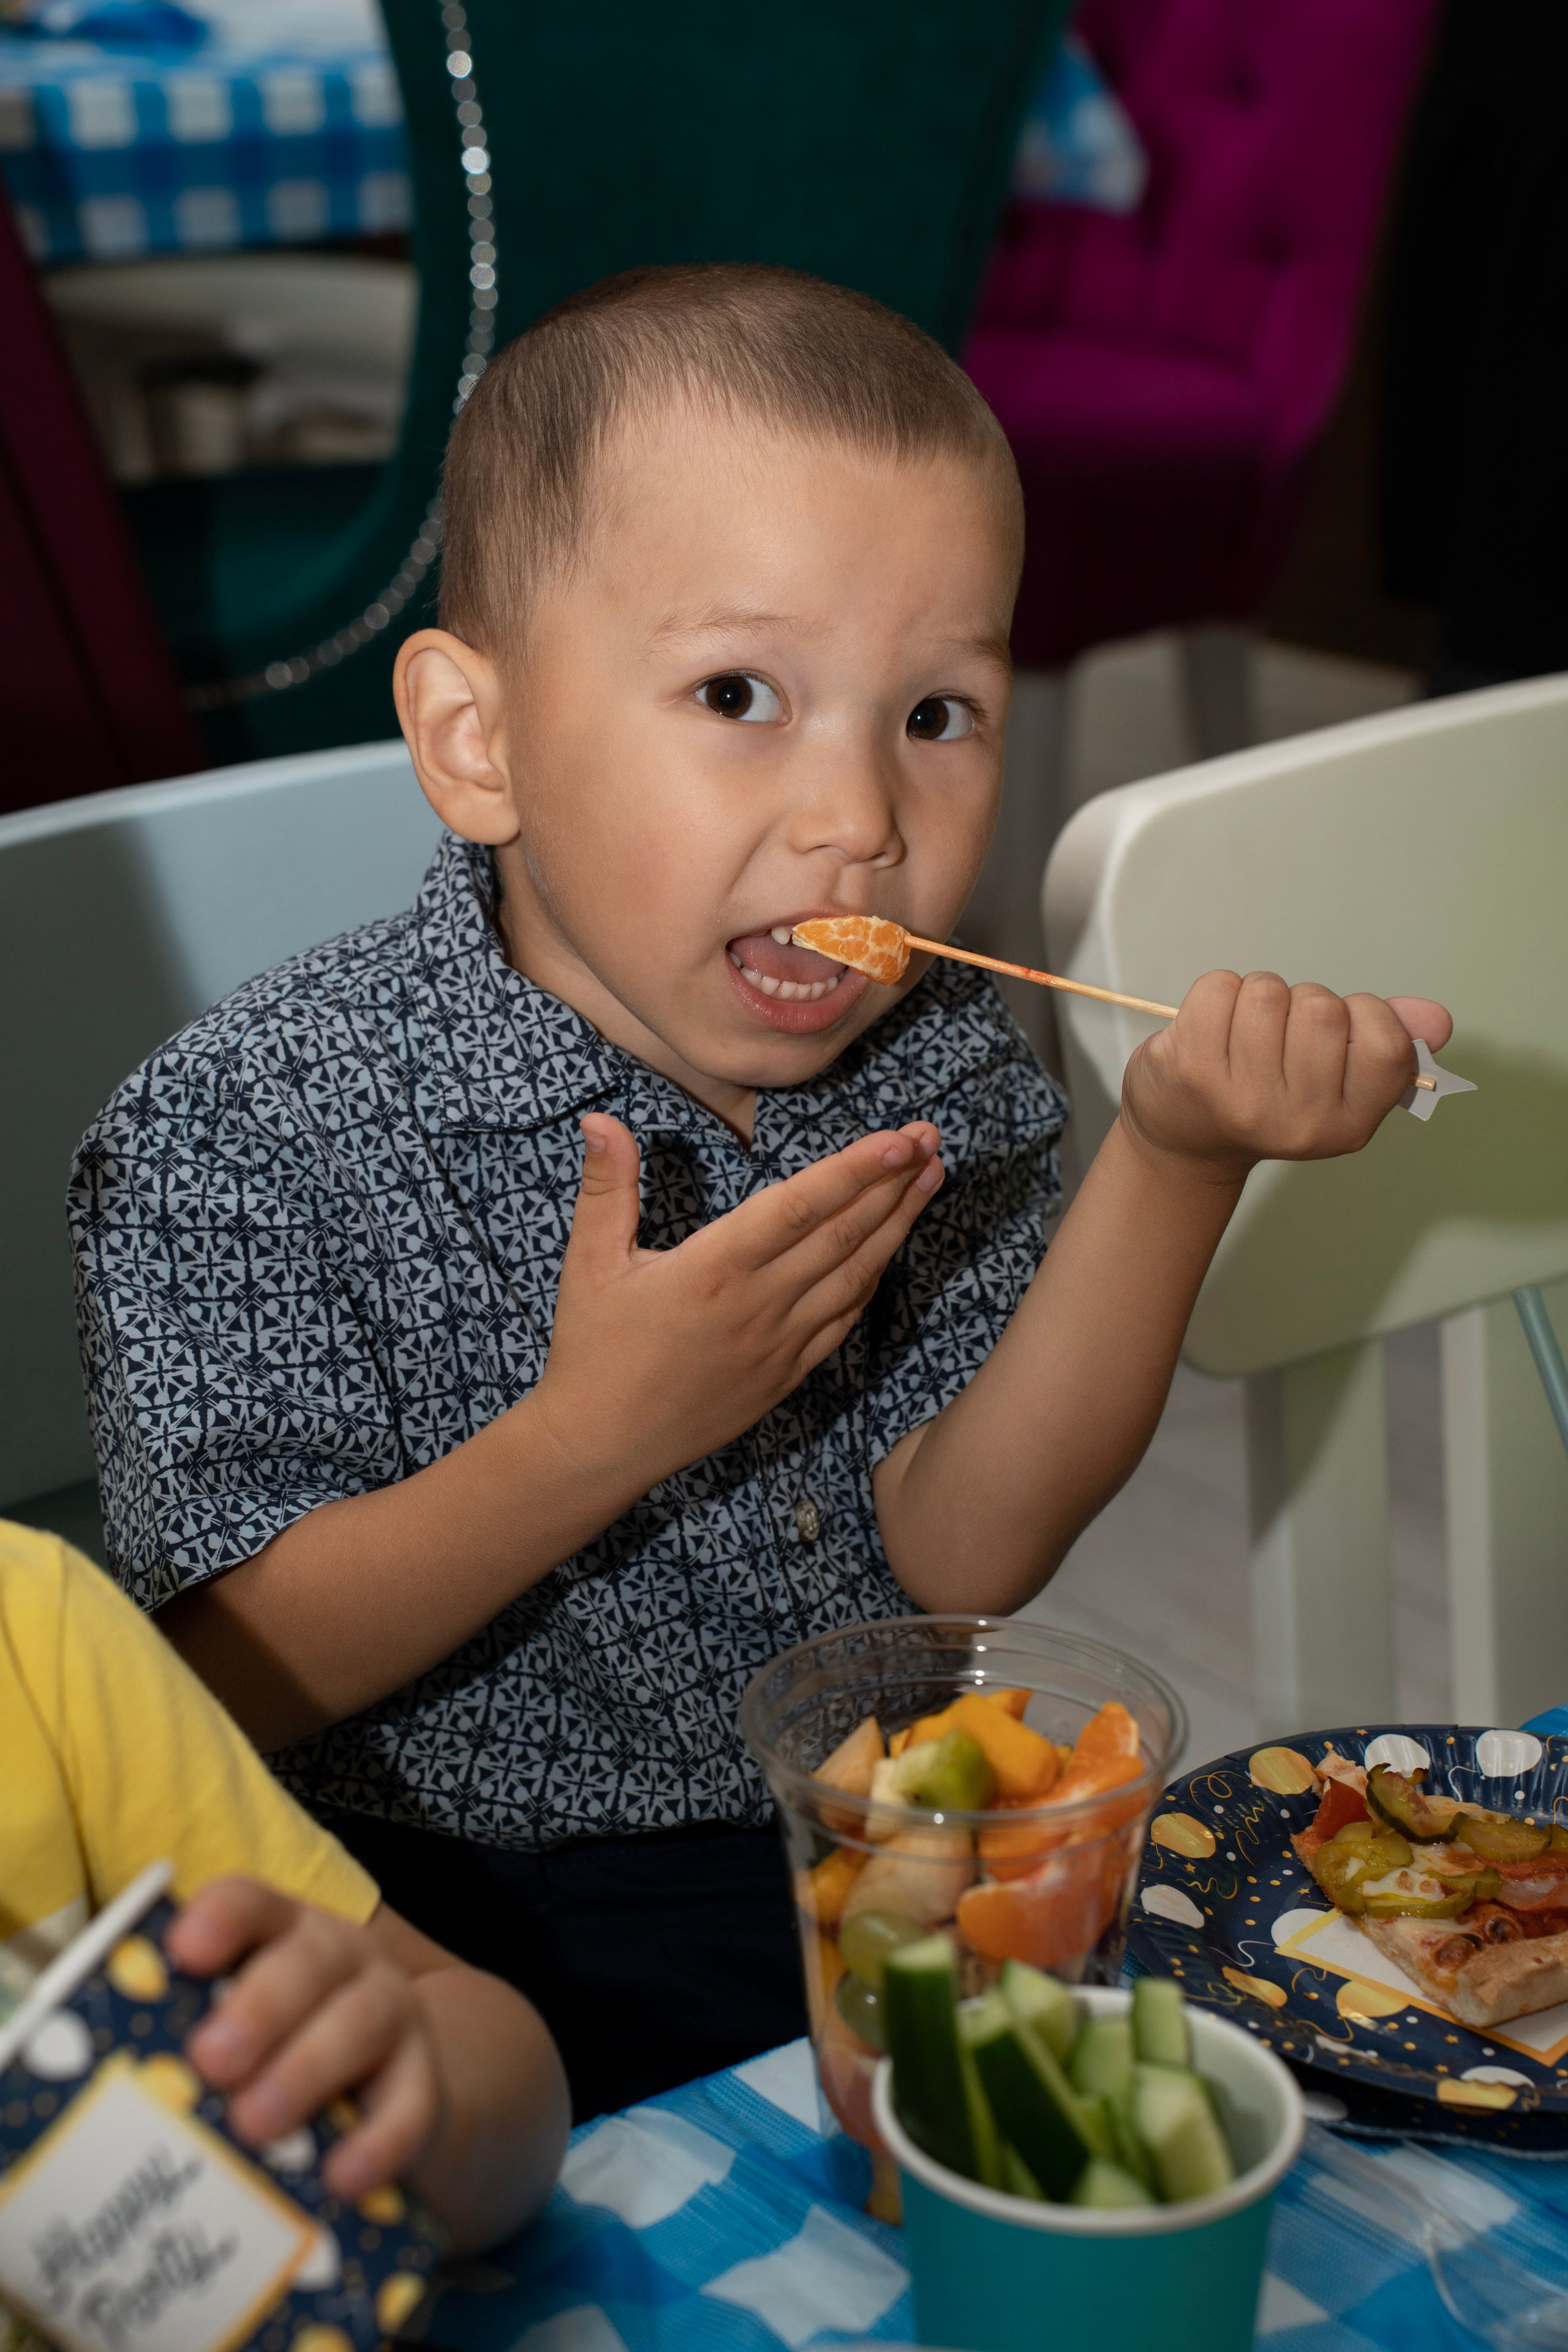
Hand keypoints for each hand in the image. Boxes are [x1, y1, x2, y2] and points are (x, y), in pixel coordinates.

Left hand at [169, 1878, 439, 2200]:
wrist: (384, 2085)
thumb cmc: (273, 2052)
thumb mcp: (232, 2025)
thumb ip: (180, 2031)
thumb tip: (94, 2074)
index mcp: (282, 1933)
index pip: (252, 1903)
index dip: (222, 1919)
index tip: (183, 1951)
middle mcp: (341, 1959)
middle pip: (309, 1960)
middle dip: (260, 2007)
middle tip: (211, 2061)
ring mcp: (392, 2013)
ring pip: (360, 2022)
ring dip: (307, 2069)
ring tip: (255, 2123)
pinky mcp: (422, 2082)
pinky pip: (411, 2105)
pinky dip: (379, 2141)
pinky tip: (342, 2176)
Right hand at [531, 1114, 943, 1489]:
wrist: (603, 1445)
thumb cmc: (593, 1349)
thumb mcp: (589, 1261)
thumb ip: (606, 1186)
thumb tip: (599, 1118)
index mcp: (713, 1270)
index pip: (799, 1207)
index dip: (853, 1170)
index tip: (897, 1140)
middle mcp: (758, 1305)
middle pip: (843, 1234)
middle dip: (893, 1183)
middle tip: (931, 1139)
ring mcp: (780, 1344)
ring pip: (856, 1275)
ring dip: (898, 1224)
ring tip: (931, 1179)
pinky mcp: (787, 1374)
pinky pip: (844, 1319)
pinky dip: (873, 1278)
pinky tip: (891, 1247)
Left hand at [1120, 970, 1453, 1183]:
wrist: (1186, 1139)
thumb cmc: (1270, 1096)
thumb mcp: (1338, 1082)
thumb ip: (1392, 1044)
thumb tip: (1437, 1020)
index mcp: (1349, 1125)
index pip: (1385, 1042)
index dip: (1364, 1013)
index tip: (1339, 1030)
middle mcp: (1299, 1121)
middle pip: (1322, 1008)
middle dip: (1303, 1002)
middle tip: (1281, 1034)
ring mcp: (1243, 1098)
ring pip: (1268, 992)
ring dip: (1257, 995)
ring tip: (1244, 1032)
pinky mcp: (1193, 1069)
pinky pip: (1220, 987)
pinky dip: (1217, 992)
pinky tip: (1211, 1029)